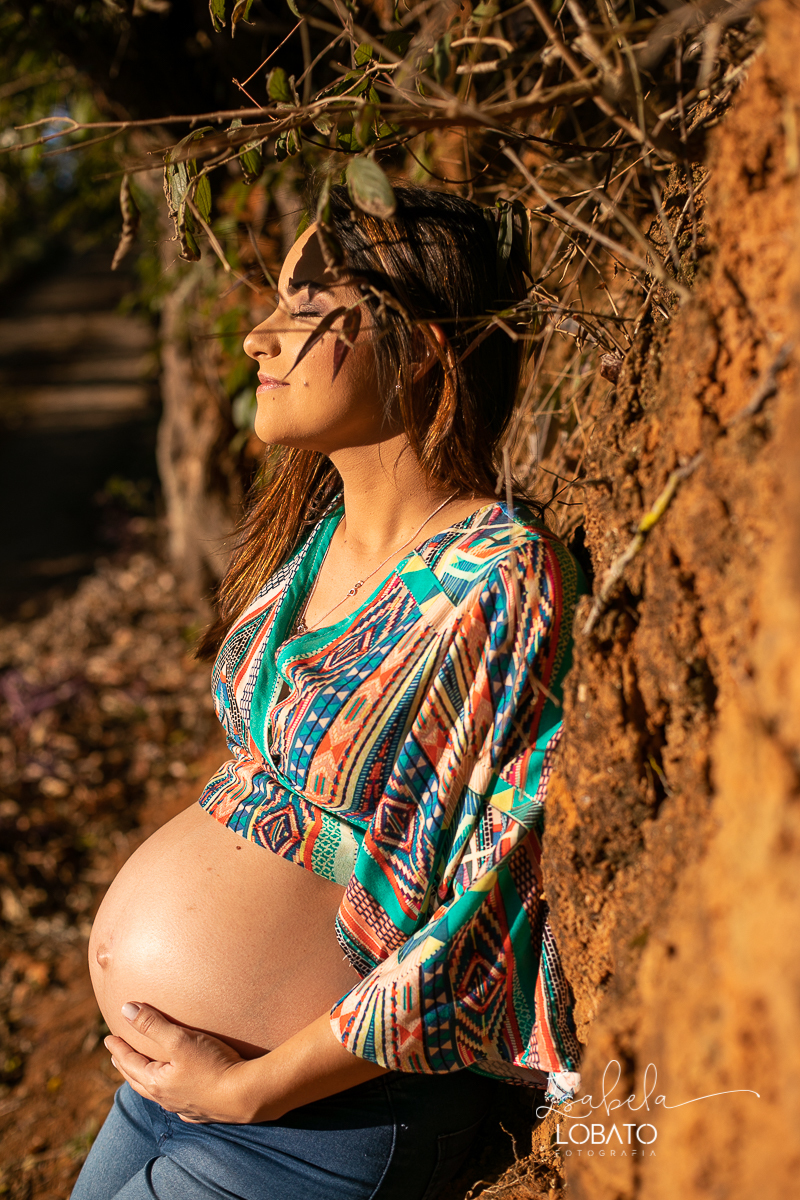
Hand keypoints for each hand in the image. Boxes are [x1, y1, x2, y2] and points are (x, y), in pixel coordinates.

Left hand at [105, 1003, 255, 1123]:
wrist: (245, 1095)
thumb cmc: (212, 1064)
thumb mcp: (180, 1039)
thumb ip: (152, 1024)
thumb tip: (125, 1010)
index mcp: (156, 1082)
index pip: (129, 1063)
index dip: (118, 1049)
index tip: (108, 1038)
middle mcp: (165, 1098)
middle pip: (138, 1081)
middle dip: (126, 1066)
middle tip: (117, 1057)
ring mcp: (183, 1107)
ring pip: (156, 1094)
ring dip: (144, 1081)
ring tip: (142, 1073)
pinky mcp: (201, 1112)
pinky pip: (177, 1104)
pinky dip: (168, 1095)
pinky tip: (174, 1095)